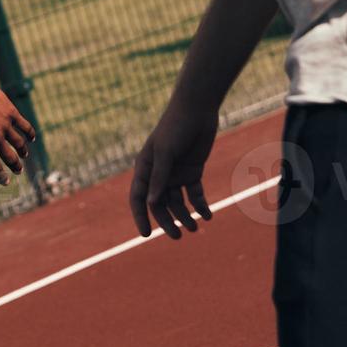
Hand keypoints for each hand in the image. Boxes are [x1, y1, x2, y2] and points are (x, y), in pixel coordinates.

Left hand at [0, 88, 35, 185]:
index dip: (1, 176)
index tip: (6, 182)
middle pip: (10, 158)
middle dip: (16, 166)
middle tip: (19, 170)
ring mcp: (5, 126)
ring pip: (19, 144)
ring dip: (23, 151)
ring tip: (24, 155)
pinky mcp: (12, 114)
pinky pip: (25, 126)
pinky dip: (30, 134)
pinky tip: (32, 138)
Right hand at [129, 100, 217, 239]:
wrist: (196, 110)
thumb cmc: (175, 127)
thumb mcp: (166, 153)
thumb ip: (159, 178)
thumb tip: (152, 203)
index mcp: (145, 168)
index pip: (139, 198)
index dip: (140, 216)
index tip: (145, 234)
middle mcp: (159, 174)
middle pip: (160, 204)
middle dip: (168, 221)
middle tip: (178, 236)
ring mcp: (176, 173)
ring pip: (178, 202)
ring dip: (186, 216)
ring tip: (195, 228)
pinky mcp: (193, 171)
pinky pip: (195, 193)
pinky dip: (200, 205)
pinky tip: (207, 215)